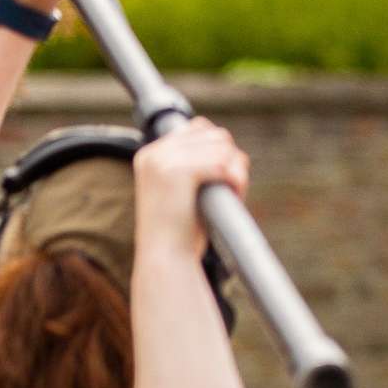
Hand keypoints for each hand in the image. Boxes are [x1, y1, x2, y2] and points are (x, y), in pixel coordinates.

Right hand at [134, 117, 249, 259]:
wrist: (165, 259)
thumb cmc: (178, 233)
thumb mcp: (180, 193)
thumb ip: (196, 166)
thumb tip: (231, 150)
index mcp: (150, 156)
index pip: (198, 128)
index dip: (220, 149)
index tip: (224, 176)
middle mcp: (154, 153)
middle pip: (213, 134)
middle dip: (232, 158)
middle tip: (233, 186)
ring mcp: (163, 161)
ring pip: (221, 146)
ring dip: (237, 169)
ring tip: (235, 191)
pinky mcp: (178, 172)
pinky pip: (221, 162)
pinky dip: (235, 178)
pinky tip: (235, 193)